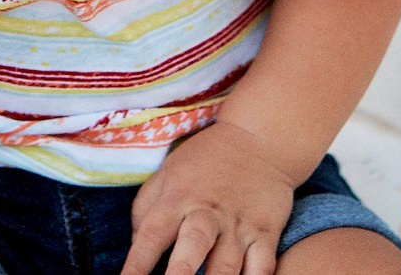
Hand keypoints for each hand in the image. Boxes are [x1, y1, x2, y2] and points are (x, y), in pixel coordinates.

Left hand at [122, 121, 295, 274]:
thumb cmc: (203, 162)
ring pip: (228, 266)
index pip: (152, 235)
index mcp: (177, 199)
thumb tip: (134, 252)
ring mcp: (239, 224)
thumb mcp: (166, 175)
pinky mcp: (266, 231)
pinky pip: (262, 266)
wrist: (258, 139)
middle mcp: (207, 212)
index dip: (136, 265)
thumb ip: (146, 212)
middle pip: (192, 249)